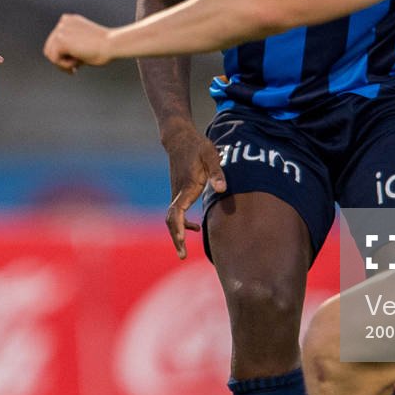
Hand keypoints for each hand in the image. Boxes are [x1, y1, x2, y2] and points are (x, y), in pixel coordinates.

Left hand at [44, 14, 115, 72]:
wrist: (111, 44)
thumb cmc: (104, 48)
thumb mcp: (84, 45)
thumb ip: (71, 49)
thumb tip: (59, 62)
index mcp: (69, 20)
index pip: (55, 40)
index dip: (62, 55)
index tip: (74, 65)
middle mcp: (63, 22)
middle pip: (49, 47)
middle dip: (60, 61)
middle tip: (73, 71)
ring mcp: (60, 29)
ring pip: (50, 54)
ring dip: (62, 64)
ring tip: (77, 67)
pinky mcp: (60, 39)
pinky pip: (55, 59)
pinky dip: (65, 65)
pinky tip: (78, 63)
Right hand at [160, 121, 225, 258]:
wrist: (179, 138)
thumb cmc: (198, 146)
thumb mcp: (211, 155)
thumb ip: (217, 172)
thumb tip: (222, 190)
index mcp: (187, 186)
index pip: (177, 211)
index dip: (178, 227)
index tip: (181, 240)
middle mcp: (178, 192)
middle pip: (171, 220)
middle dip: (175, 238)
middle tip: (182, 255)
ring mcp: (176, 193)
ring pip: (172, 218)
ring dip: (177, 234)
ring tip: (184, 251)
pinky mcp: (178, 192)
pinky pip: (176, 213)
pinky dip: (182, 224)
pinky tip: (195, 227)